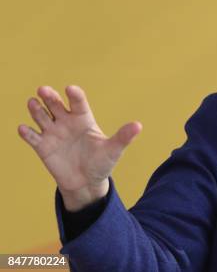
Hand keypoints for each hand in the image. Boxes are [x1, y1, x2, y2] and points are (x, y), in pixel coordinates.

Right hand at [18, 85, 141, 210]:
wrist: (86, 183)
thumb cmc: (102, 163)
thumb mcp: (113, 150)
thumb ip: (123, 137)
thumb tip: (138, 126)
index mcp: (84, 119)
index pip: (78, 103)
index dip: (74, 95)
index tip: (70, 88)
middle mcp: (67, 122)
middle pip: (56, 105)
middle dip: (50, 97)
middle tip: (43, 90)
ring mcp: (53, 133)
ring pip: (42, 116)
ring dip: (36, 109)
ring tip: (32, 102)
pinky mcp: (42, 147)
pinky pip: (32, 137)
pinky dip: (27, 133)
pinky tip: (24, 129)